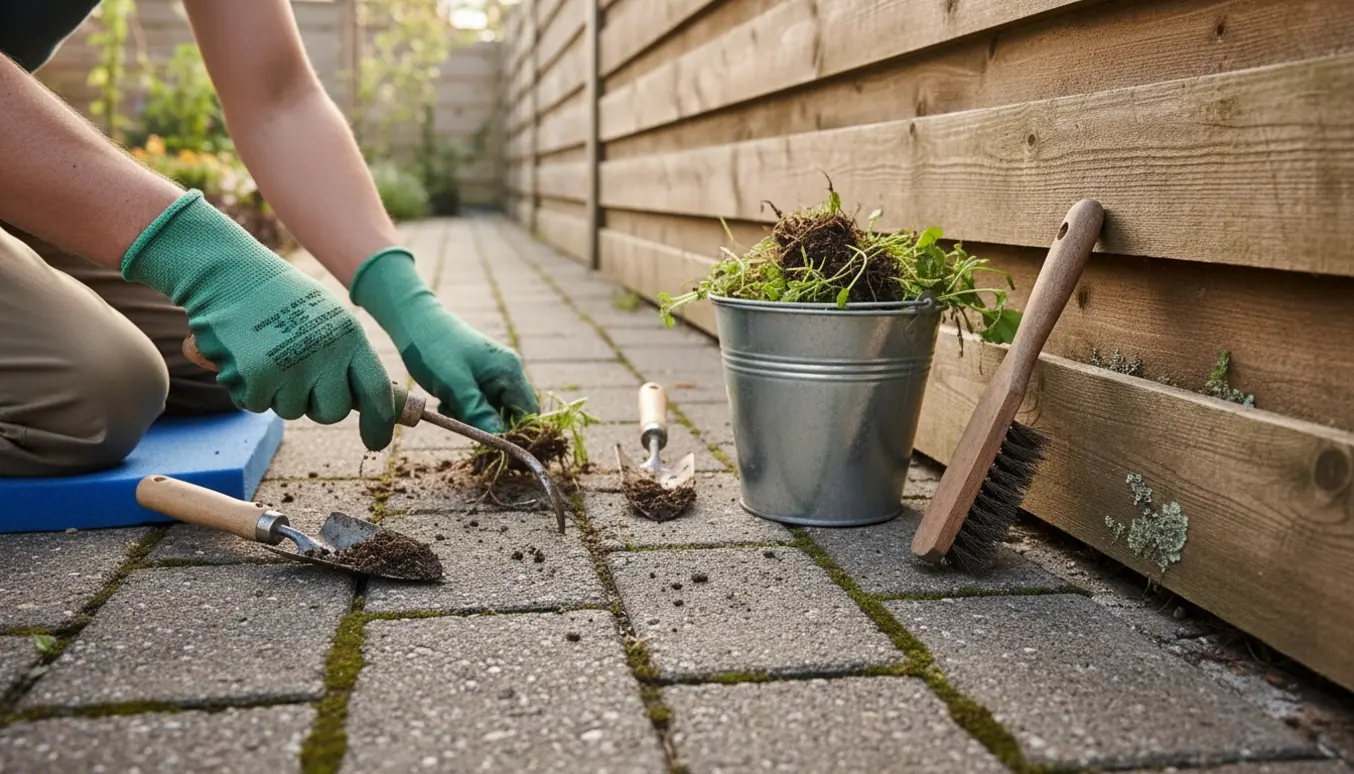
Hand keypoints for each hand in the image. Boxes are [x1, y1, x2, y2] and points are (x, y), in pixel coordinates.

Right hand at [121, 190, 397, 449]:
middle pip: (333, 411)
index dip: (380, 423)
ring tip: (269, 353)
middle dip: (317, 405)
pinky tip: (246, 357)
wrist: (227, 274)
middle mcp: (325, 354)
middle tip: (299, 377)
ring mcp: (291, 369)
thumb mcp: (327, 317)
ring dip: (279, 392)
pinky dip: (250, 389)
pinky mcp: (257, 378)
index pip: (377, 391)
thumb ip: (348, 356)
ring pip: (292, 410)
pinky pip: (258, 404)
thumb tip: (375, 401)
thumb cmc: (280, 297)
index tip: (376, 442)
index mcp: (349, 336)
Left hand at [349, 248, 538, 431]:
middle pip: (512, 413)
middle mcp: (508, 371)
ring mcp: (495, 372)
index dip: (515, 432)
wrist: (414, 322)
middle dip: (489, 424)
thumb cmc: (434, 350)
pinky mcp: (480, 375)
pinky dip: (466, 408)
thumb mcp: (455, 386)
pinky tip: (447, 400)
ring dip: (474, 416)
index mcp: (510, 371)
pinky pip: (481, 401)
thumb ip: (478, 412)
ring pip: (494, 409)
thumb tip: (500, 438)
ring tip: (450, 406)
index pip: (528, 412)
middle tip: (463, 422)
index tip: (490, 443)